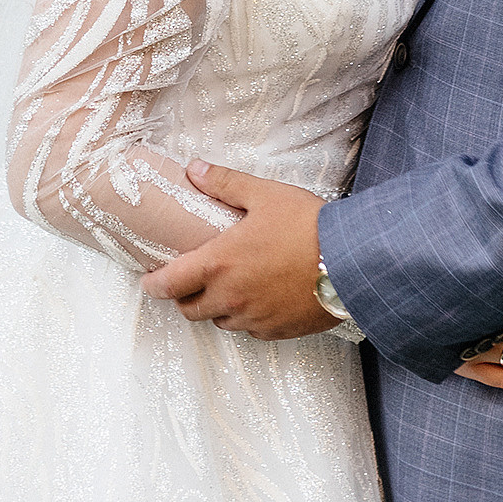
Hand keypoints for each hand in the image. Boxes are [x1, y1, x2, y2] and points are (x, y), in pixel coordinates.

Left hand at [139, 162, 337, 336]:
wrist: (354, 261)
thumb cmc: (309, 226)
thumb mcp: (264, 195)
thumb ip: (225, 183)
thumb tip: (194, 170)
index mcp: (219, 263)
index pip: (169, 284)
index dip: (153, 284)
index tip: (149, 280)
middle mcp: (231, 297)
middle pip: (190, 310)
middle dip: (183, 297)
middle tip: (188, 283)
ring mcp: (254, 319)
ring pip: (220, 321)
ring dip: (216, 307)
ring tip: (228, 287)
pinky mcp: (277, 331)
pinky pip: (250, 330)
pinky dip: (246, 318)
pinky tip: (259, 299)